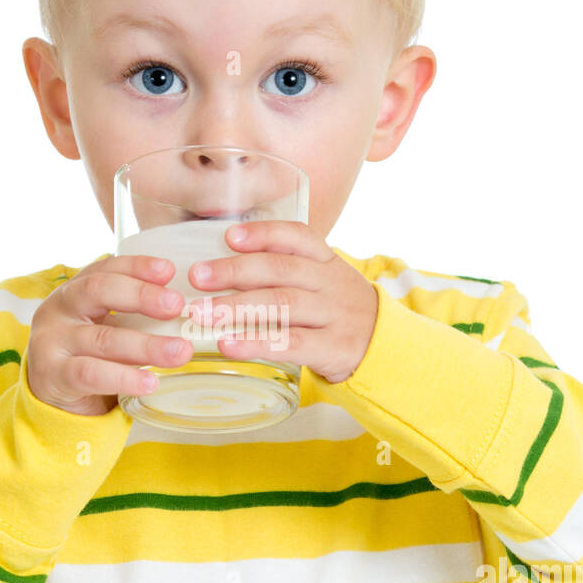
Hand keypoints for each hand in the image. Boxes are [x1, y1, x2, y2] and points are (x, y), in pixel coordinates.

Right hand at [27, 254, 190, 414]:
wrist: (48, 396)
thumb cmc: (87, 354)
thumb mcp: (105, 326)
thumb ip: (133, 314)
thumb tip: (187, 311)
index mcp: (74, 290)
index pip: (106, 268)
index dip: (137, 266)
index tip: (169, 270)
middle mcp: (58, 309)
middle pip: (99, 291)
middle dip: (141, 295)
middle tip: (176, 306)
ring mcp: (51, 341)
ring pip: (103, 338)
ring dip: (146, 345)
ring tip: (180, 351)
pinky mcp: (53, 375)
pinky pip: (92, 374)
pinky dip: (125, 378)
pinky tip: (150, 382)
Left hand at [184, 220, 379, 384]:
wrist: (385, 348)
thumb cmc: (337, 312)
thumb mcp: (323, 282)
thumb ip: (285, 270)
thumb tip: (222, 264)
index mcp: (326, 262)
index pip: (298, 237)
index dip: (264, 234)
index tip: (229, 235)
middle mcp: (330, 284)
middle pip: (281, 270)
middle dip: (235, 270)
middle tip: (197, 276)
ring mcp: (333, 315)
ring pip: (282, 305)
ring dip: (236, 307)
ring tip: (201, 313)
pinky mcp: (332, 348)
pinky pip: (290, 343)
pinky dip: (256, 343)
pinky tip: (227, 344)